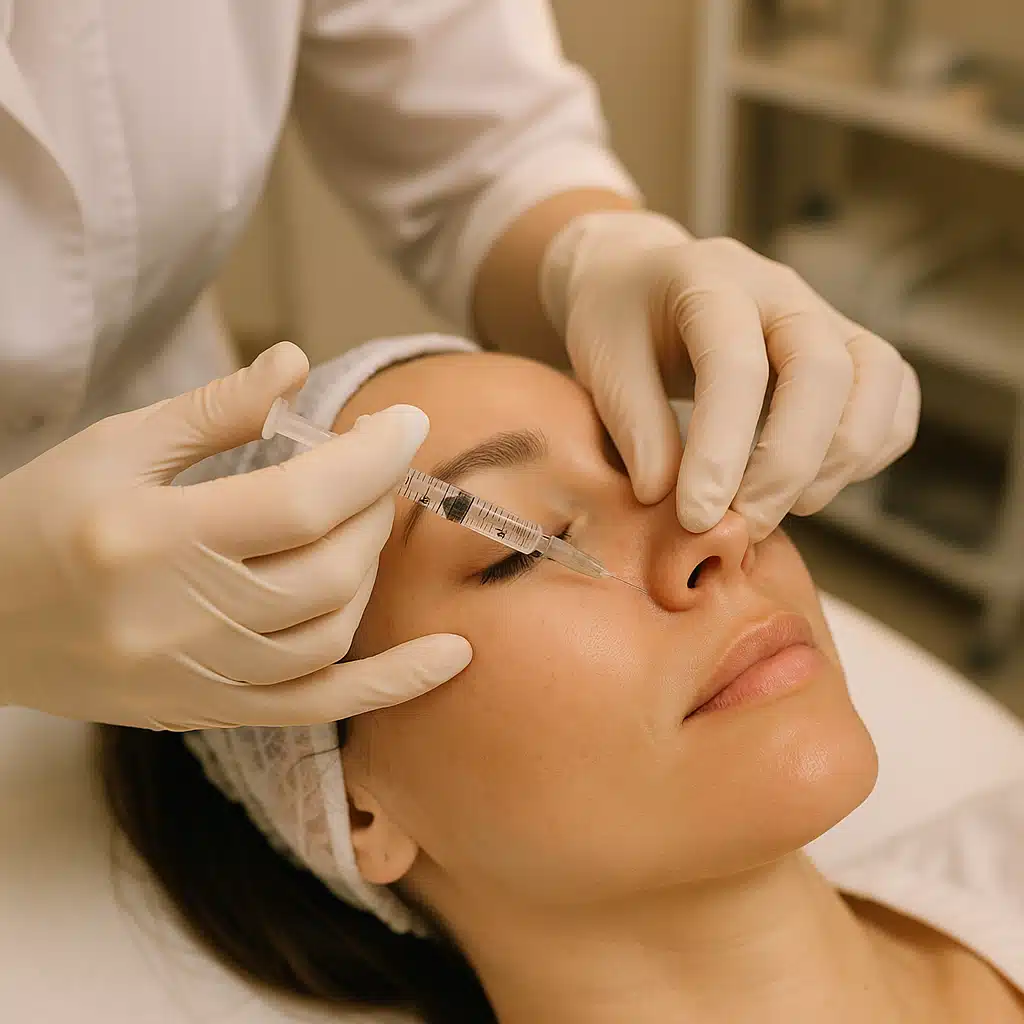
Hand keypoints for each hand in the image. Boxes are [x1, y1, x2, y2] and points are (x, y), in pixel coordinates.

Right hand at [0, 343, 470, 729]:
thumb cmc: (37, 517)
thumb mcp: (116, 444)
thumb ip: (215, 409)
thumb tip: (297, 362)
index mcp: (155, 537)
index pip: (302, 502)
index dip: (371, 460)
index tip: (408, 424)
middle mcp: (183, 618)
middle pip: (328, 568)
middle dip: (371, 508)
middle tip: (367, 470)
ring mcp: (198, 677)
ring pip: (331, 630)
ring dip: (368, 570)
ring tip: (359, 527)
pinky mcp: (207, 712)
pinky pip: (318, 708)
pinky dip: (391, 684)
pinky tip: (453, 657)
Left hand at [540, 210, 919, 539]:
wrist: (646, 282)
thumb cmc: (620, 323)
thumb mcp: (602, 363)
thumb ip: (634, 426)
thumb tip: (664, 497)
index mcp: (710, 281)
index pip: (735, 364)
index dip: (721, 449)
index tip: (697, 518)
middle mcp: (781, 291)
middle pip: (823, 370)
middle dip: (786, 465)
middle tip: (742, 526)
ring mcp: (826, 315)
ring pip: (876, 381)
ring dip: (836, 463)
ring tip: (774, 508)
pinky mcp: (852, 348)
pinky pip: (894, 396)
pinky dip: (869, 451)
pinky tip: (812, 484)